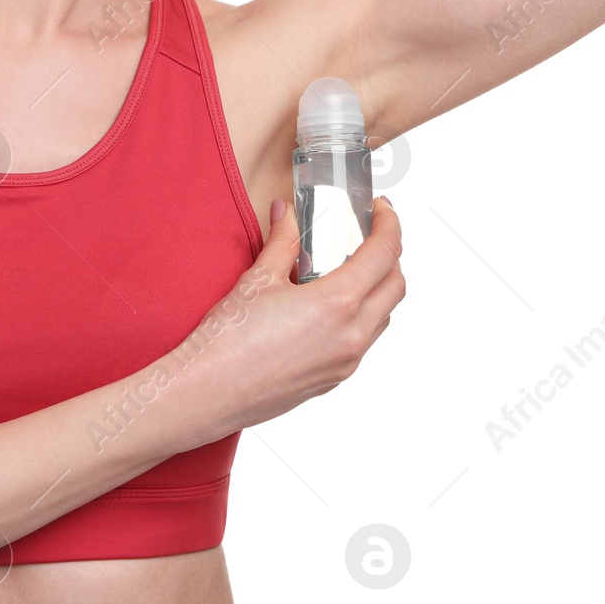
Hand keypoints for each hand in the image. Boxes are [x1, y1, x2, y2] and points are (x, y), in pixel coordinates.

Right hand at [174, 193, 404, 444]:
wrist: (207, 393)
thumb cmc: (228, 340)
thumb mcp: (258, 279)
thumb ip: (282, 242)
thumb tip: (287, 214)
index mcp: (337, 304)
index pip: (385, 253)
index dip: (389, 224)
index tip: (380, 210)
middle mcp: (351, 336)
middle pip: (396, 286)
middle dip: (390, 255)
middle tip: (369, 235)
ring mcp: (345, 362)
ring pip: (383, 316)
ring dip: (378, 288)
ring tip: (349, 268)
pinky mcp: (333, 380)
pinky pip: (364, 341)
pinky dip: (361, 315)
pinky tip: (329, 305)